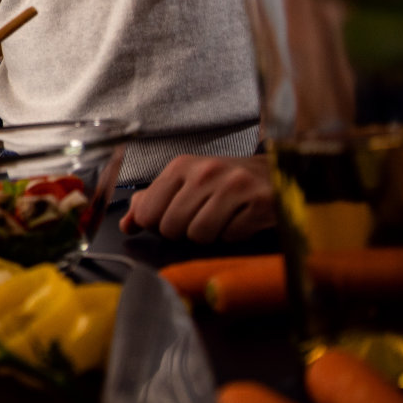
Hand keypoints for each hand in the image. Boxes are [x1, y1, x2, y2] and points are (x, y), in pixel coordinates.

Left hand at [121, 154, 275, 242]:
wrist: (275, 172)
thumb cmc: (225, 181)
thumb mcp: (185, 182)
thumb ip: (152, 201)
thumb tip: (127, 224)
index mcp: (181, 166)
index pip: (148, 212)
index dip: (157, 225)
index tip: (172, 218)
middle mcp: (206, 172)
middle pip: (172, 227)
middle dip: (184, 233)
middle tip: (201, 219)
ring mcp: (235, 186)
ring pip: (200, 235)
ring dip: (210, 236)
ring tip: (222, 219)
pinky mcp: (260, 203)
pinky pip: (231, 236)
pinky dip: (234, 235)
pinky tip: (241, 219)